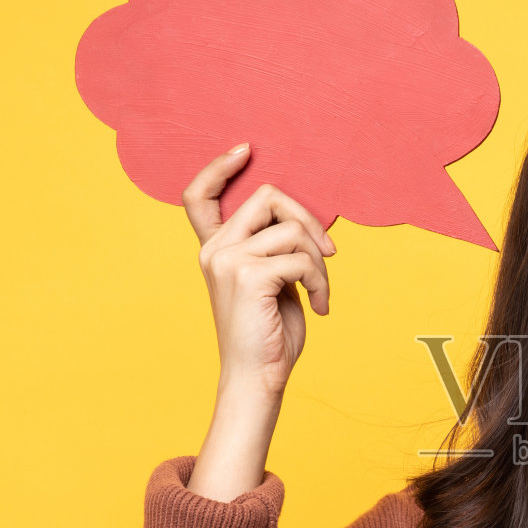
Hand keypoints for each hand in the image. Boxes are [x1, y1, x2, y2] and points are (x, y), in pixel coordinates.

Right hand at [183, 144, 337, 398]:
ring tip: (321, 293)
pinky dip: (321, 282)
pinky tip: (320, 307)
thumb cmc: (269, 334)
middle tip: (329, 253)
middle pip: (268, 197)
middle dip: (308, 219)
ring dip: (320, 264)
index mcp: (215, 249)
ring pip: (294, 231)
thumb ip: (274, 249)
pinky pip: (303, 259)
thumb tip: (305, 221)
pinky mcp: (250, 275)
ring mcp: (228, 260)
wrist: (258, 377)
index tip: (246, 150)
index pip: (198, 196)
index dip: (219, 167)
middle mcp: (215, 250)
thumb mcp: (271, 282)